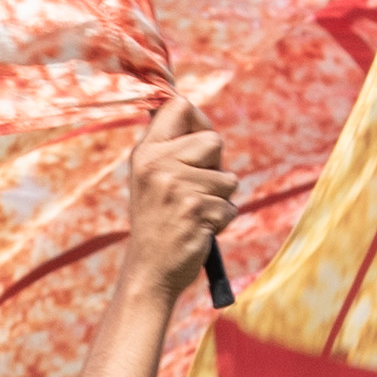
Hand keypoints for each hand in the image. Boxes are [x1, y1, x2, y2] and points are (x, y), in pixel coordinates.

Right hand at [118, 95, 239, 310]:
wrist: (149, 272)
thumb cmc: (158, 223)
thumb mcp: (151, 178)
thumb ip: (170, 147)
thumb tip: (191, 110)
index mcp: (146, 152)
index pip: (179, 105)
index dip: (199, 120)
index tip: (198, 143)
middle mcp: (158, 165)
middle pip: (214, 140)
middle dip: (215, 166)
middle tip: (194, 190)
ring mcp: (177, 188)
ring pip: (228, 177)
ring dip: (220, 198)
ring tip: (194, 214)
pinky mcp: (197, 211)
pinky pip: (230, 206)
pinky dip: (222, 221)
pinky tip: (199, 230)